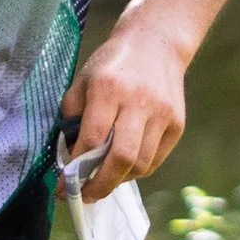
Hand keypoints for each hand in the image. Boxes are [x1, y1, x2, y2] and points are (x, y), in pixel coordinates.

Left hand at [59, 16, 187, 201]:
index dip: (76, 167)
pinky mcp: (177, 124)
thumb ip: (72, 115)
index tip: (62, 185)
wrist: (157, 42)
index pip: (93, 138)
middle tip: (85, 196)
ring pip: (141, 164)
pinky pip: (155, 160)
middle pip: (122, 158)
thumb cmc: (112, 63)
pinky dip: (137, 171)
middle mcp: (139, 103)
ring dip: (118, 180)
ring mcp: (162, 115)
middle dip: (100, 184)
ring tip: (102, 182)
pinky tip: (123, 169)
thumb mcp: (83, 80)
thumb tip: (70, 155)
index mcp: (109, 89)